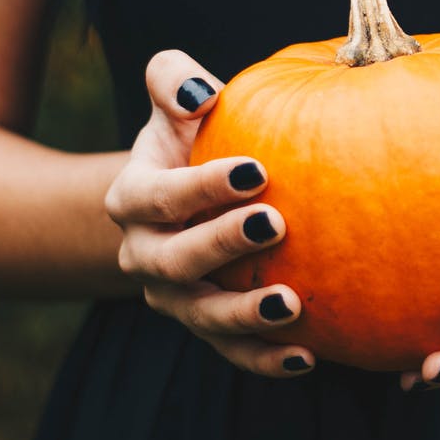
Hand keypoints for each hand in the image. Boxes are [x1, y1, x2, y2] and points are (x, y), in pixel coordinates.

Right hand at [105, 50, 313, 377]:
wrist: (184, 201)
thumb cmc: (191, 139)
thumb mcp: (175, 104)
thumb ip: (173, 79)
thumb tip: (202, 90)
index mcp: (132, 199)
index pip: (158, 195)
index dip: (201, 186)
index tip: (255, 170)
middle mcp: (144, 254)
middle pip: (174, 261)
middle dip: (221, 245)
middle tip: (275, 223)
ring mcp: (174, 298)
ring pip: (201, 316)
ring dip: (243, 315)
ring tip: (291, 304)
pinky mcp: (207, 328)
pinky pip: (233, 353)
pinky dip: (265, 360)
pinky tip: (307, 356)